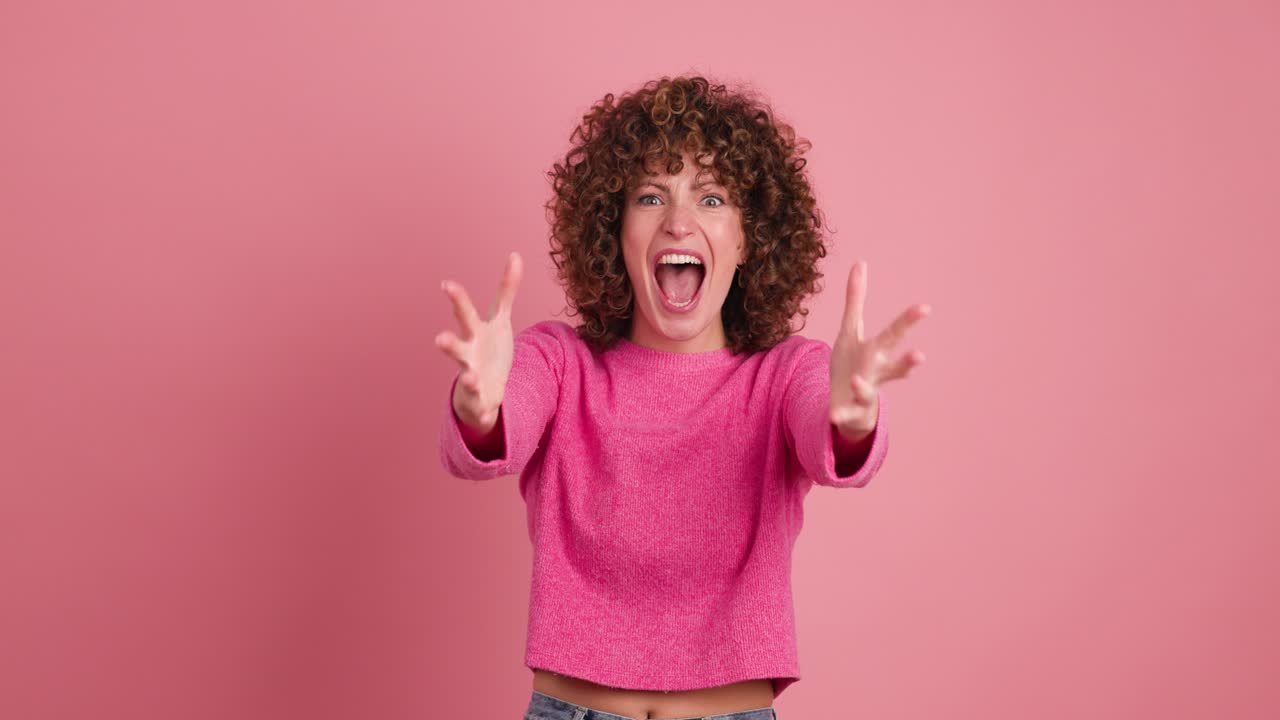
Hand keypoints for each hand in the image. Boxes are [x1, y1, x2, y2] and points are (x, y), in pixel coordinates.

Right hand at [435, 252, 522, 432]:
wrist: (483, 387)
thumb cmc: (489, 347)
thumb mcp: (501, 319)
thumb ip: (506, 290)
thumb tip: (515, 254)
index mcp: (475, 333)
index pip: (465, 313)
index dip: (456, 298)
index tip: (446, 284)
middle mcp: (468, 354)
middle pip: (456, 346)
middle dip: (448, 343)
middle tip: (439, 339)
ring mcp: (471, 377)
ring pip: (466, 377)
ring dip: (467, 378)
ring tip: (470, 378)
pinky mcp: (480, 399)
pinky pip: (481, 406)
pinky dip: (484, 410)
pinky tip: (488, 413)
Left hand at [830, 259, 929, 437]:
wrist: (847, 405)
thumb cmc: (853, 362)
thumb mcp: (851, 330)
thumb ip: (855, 298)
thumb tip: (860, 262)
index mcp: (877, 351)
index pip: (894, 334)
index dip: (909, 321)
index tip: (925, 307)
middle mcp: (876, 373)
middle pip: (892, 366)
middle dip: (906, 361)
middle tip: (920, 356)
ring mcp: (863, 394)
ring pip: (869, 391)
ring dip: (864, 387)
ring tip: (857, 380)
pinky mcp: (847, 411)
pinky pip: (843, 414)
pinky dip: (839, 416)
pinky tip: (832, 417)